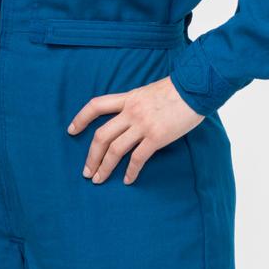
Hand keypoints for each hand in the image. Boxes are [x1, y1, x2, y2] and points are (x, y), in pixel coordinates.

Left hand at [67, 76, 204, 184]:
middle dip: (91, 156)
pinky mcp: (157, 136)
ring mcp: (143, 124)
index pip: (96, 106)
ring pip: (115, 149)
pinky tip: (127, 180)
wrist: (196, 87)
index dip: (81, 119)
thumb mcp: (149, 92)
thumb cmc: (177, 90)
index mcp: (128, 98)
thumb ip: (136, 105)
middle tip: (86, 172)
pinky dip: (130, 171)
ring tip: (99, 180)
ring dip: (104, 167)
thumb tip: (129, 121)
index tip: (71, 131)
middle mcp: (131, 111)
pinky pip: (138, 158)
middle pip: (101, 135)